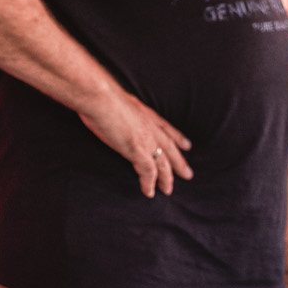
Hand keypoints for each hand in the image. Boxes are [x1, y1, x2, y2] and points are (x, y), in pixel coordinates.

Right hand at [76, 89, 192, 196]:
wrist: (100, 98)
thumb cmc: (102, 95)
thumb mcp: (118, 98)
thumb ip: (120, 106)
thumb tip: (111, 108)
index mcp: (147, 114)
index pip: (167, 128)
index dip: (177, 138)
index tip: (186, 145)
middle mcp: (151, 128)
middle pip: (170, 149)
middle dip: (179, 162)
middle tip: (188, 174)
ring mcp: (147, 141)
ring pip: (163, 164)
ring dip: (167, 178)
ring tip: (168, 190)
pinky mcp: (139, 153)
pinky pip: (148, 173)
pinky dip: (149, 184)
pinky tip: (149, 192)